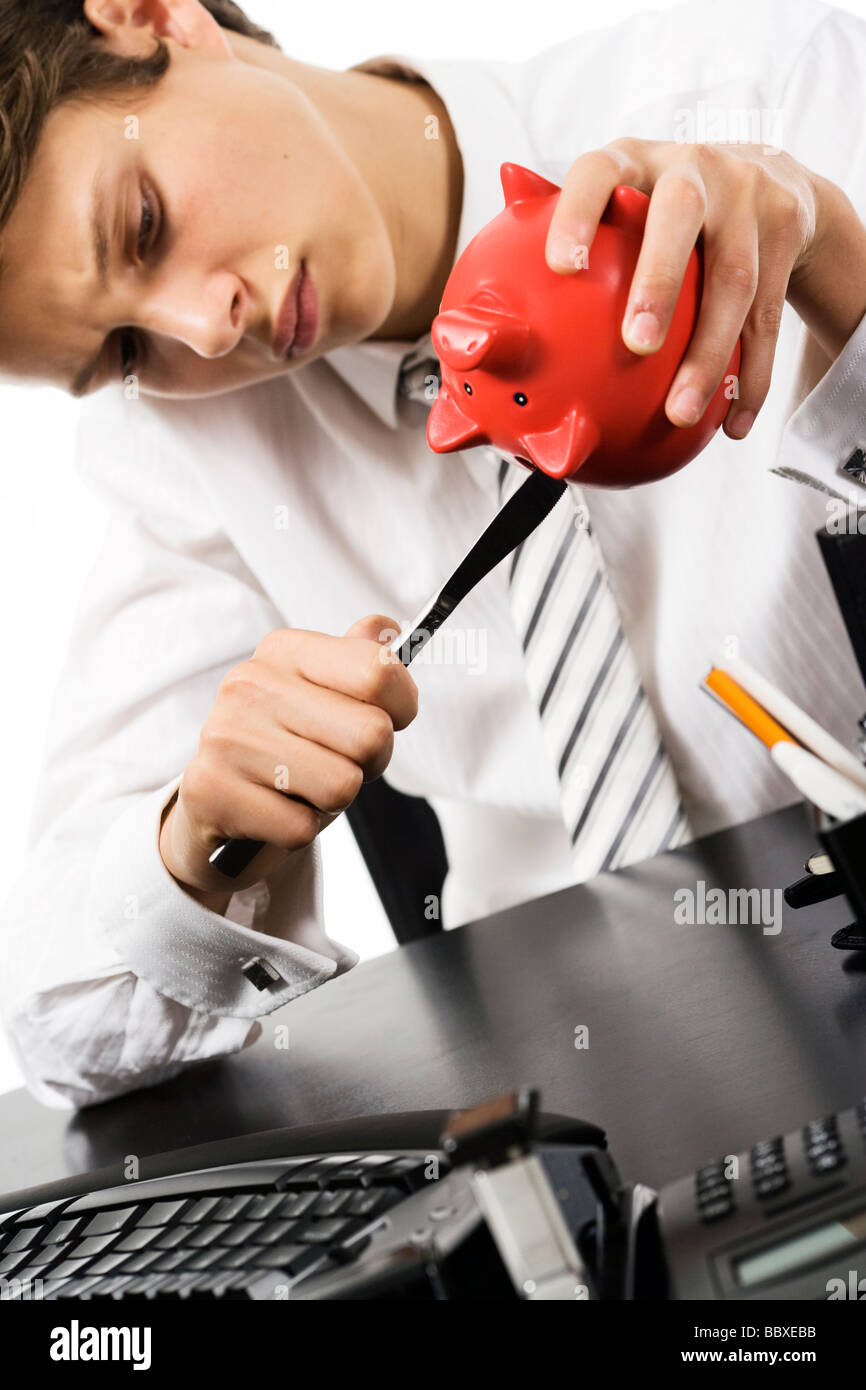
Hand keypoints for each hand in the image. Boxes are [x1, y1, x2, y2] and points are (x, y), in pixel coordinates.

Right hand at [159, 614, 417, 895]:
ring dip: (332, 800)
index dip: (402, 707)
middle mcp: (250, 685)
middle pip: (371, 735)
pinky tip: (273, 811)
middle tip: (336, 762)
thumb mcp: (327, 697)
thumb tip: (387, 629)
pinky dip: (297, 830)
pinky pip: (301, 827)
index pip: (379, 670)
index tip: (385, 719)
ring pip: (341, 786)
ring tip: (301, 787)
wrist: (216, 806)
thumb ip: (361, 661)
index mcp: (285, 650)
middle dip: (369, 762)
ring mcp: (226, 737)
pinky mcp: (209, 791)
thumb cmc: (288, 747)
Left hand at [544, 137, 822, 439]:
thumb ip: (557, 261)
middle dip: (659, 282)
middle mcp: (692, 168)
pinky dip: (751, 377)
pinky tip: (731, 422)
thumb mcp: (617, 213)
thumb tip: (470, 342)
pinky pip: (769, 318)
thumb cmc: (659, 214)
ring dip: (709, 354)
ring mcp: (746, 197)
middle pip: (681, 216)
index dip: (578, 214)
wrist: (771, 181)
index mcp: (632, 163)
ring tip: (680, 411)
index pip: (598, 173)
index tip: (560, 267)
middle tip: (636, 344)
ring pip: (733, 280)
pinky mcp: (786, 232)